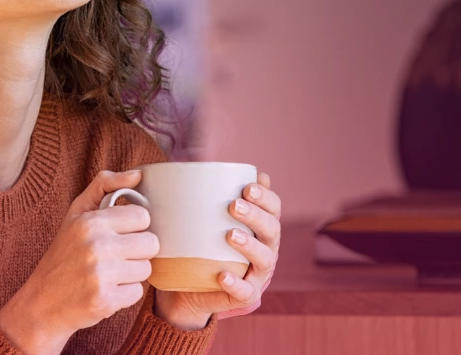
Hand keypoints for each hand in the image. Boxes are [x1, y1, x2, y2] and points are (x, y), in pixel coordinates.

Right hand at [0, 170, 159, 354]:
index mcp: (90, 222)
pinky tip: (106, 290)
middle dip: (137, 251)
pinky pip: (138, 292)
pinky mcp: (106, 301)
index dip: (134, 227)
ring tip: (109, 274)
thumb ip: (104, 186)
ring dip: (132, 273)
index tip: (119, 234)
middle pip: (151, 243)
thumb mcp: (76, 214)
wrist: (42, 302)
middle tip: (116, 256)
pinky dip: (125, 294)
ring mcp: (101, 275)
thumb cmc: (63, 254)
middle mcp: (96, 246)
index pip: (142, 217)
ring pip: (146, 269)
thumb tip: (138, 174)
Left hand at [155, 172, 281, 327]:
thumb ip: (210, 195)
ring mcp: (258, 274)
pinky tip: (223, 275)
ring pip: (265, 259)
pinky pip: (246, 292)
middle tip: (235, 205)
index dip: (265, 197)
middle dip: (257, 215)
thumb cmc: (199, 246)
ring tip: (230, 235)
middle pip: (273, 230)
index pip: (273, 208)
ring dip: (250, 245)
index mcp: (260, 228)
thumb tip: (205, 163)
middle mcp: (265, 249)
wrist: (187, 288)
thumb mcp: (203, 219)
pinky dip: (236, 283)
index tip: (247, 186)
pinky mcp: (246, 296)